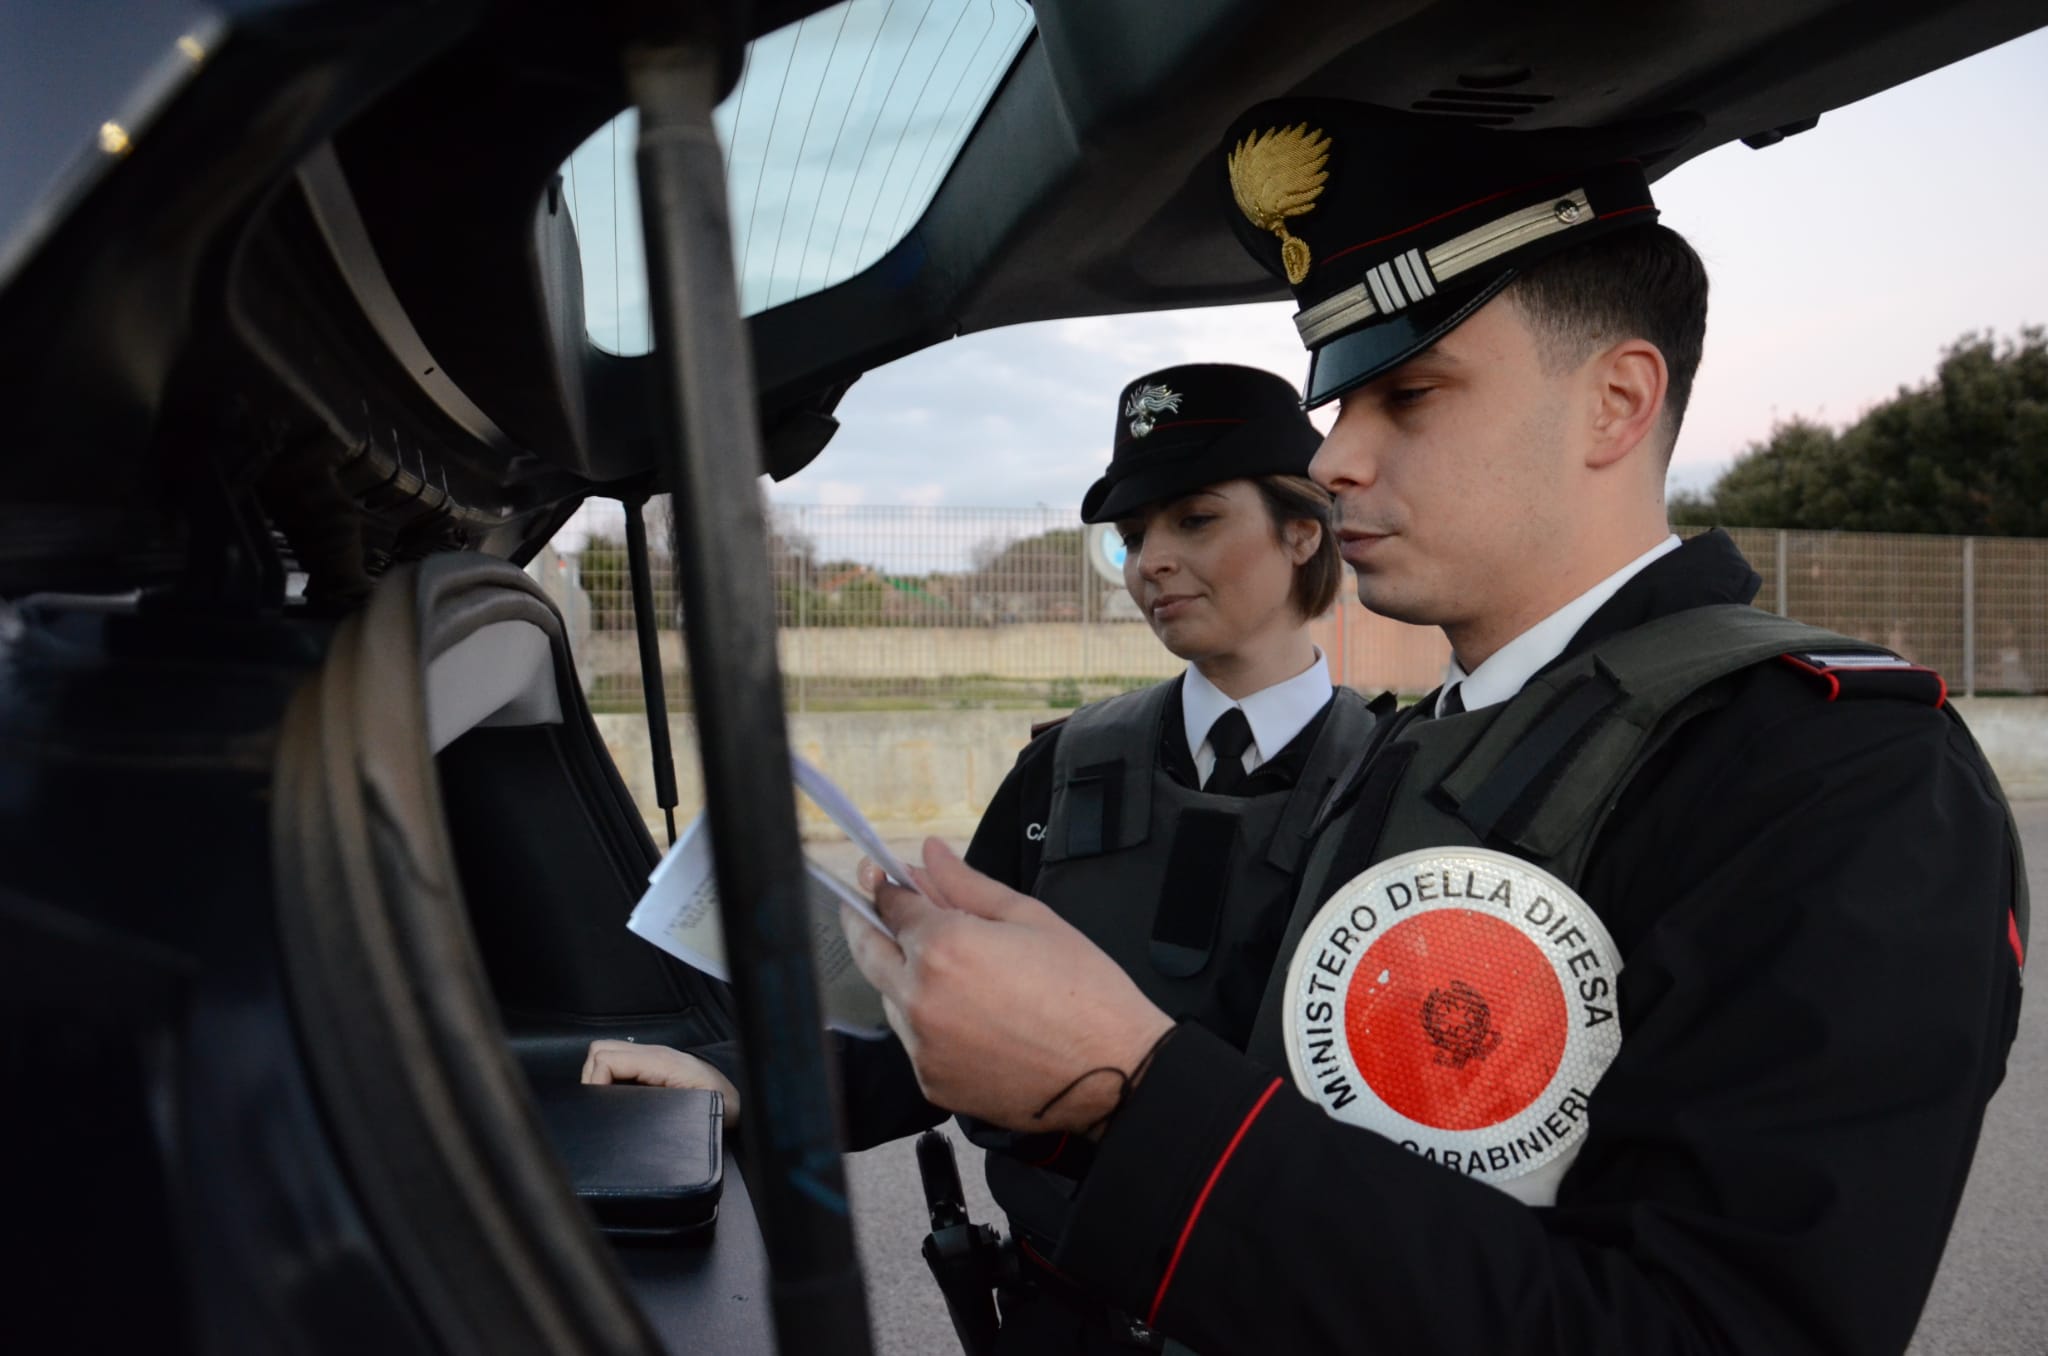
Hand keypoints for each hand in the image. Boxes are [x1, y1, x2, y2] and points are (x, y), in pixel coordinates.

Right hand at [581, 1040, 741, 1124]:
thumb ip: (666, 1109)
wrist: (741, 1096)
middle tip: (595, 1105)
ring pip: (606, 1054)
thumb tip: (631, 1116)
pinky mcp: (651, 1066)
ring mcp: (651, 1058)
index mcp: (660, 1061)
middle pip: (600, 1050)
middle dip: (590, 1076)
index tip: (597, 1107)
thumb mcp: (696, 1108)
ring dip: (597, 1075)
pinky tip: (614, 1098)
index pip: (607, 1058)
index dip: (594, 1082)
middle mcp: (652, 1054)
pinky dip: (608, 1076)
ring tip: (602, 1102)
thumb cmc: (723, 1103)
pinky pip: (618, 1062)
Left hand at [842, 839, 1174, 1136]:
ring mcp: (921, 1046)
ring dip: (900, 975)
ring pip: (890, 997)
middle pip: (868, 950)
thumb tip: (928, 852)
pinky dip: (926, 1021)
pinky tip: (965, 1014)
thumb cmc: (1083, 988)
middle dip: (865, 923)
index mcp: (942, 947)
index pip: (890, 905)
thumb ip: (967, 883)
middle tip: (872, 908)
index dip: (887, 886)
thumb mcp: (1029, 918)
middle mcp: (918, 998)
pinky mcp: (931, 1083)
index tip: (887, 877)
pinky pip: (914, 1040)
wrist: (1114, 1073)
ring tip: (944, 969)